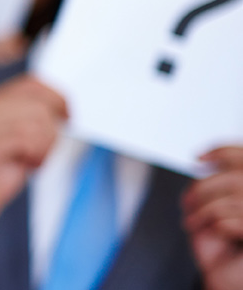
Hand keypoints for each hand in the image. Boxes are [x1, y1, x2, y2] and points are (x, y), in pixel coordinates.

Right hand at [0, 74, 67, 240]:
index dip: (56, 96)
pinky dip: (36, 154)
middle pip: (38, 102)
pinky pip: (25, 138)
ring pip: (35, 120)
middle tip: (44, 151)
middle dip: (52, 129)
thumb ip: (33, 124)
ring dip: (45, 145)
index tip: (69, 115)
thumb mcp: (17, 145)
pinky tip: (27, 165)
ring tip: (33, 161)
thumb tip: (63, 114)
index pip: (31, 84)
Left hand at [185, 147, 242, 289]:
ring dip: (205, 210)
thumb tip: (203, 163)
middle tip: (188, 201)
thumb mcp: (217, 206)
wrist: (229, 275)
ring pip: (233, 200)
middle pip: (238, 178)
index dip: (224, 151)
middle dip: (206, 187)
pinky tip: (212, 230)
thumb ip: (217, 184)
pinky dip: (216, 224)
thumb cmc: (224, 242)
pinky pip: (232, 222)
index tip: (199, 158)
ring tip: (192, 221)